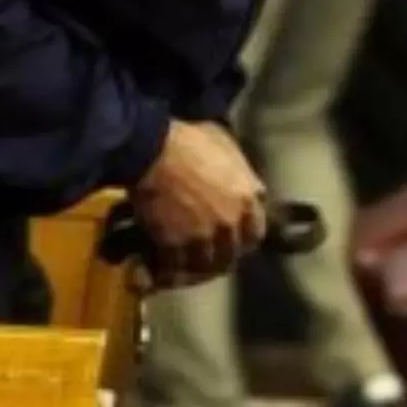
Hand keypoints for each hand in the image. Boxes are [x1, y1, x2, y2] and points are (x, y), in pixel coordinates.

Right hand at [130, 121, 265, 278]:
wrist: (150, 147)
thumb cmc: (187, 139)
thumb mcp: (227, 149)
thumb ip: (240, 174)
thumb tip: (246, 185)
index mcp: (247, 199)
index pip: (256, 234)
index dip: (242, 238)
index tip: (232, 238)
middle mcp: (230, 224)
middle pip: (230, 254)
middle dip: (218, 255)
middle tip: (204, 254)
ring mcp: (204, 237)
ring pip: (204, 265)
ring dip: (193, 265)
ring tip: (181, 264)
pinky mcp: (175, 245)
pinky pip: (175, 266)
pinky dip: (168, 268)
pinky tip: (160, 266)